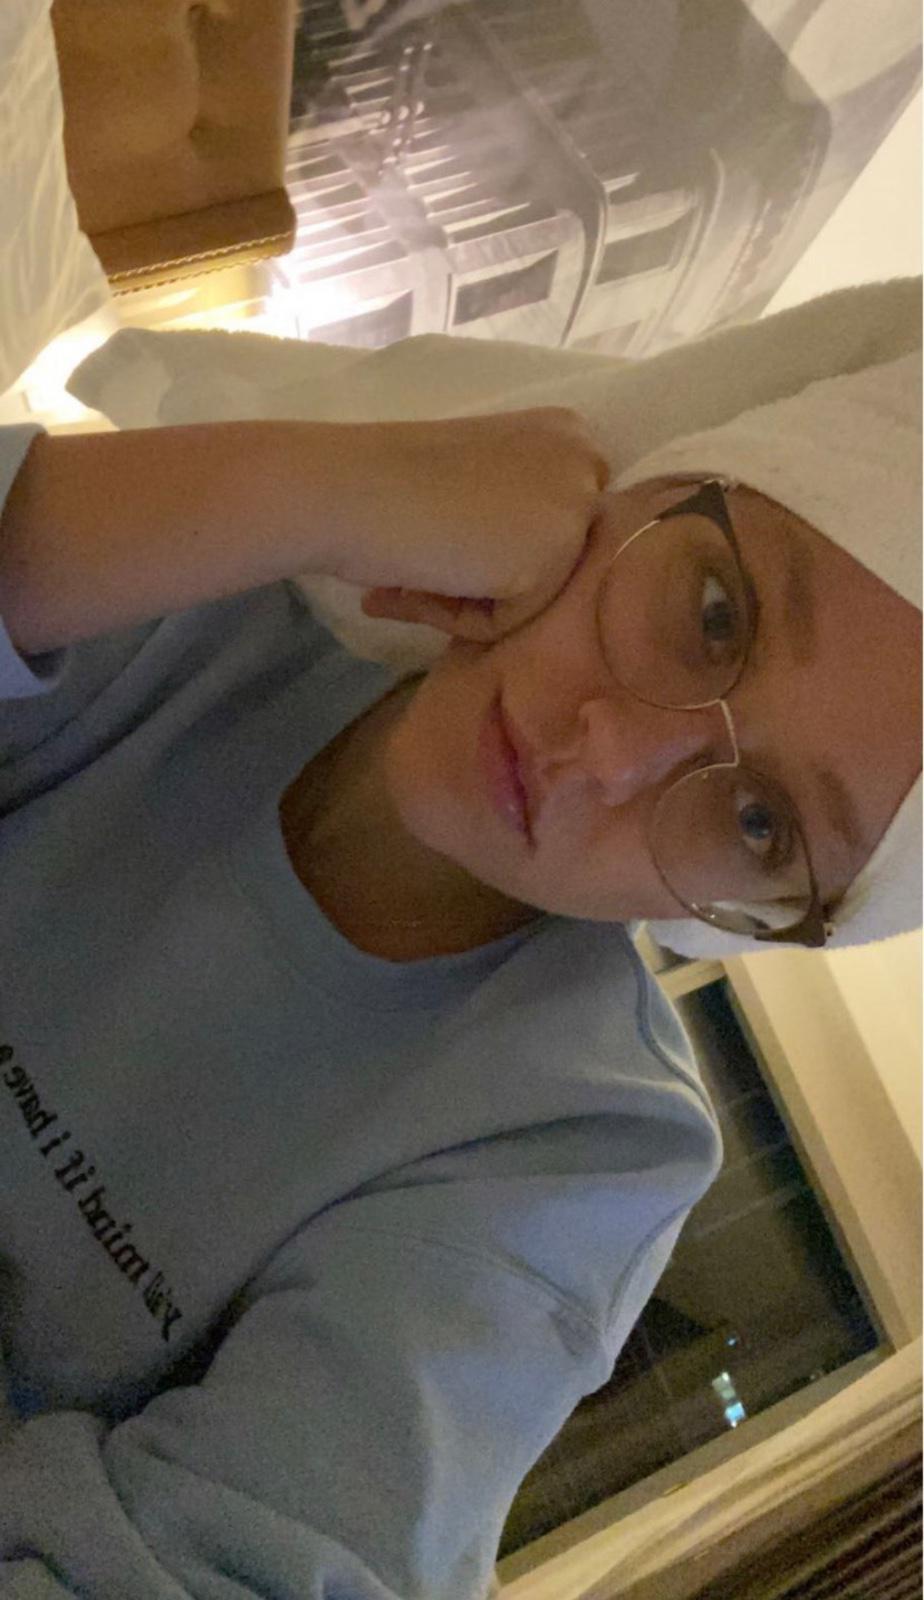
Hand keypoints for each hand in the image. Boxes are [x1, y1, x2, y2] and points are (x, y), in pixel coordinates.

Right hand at [344, 408, 609, 642]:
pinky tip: (417, 591)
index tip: (439, 545)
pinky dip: (463, 620)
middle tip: (417, 577)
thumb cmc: (388, 476)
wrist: (346, 486)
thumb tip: (517, 554)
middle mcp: (585, 461)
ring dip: (470, 603)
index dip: (494, 548)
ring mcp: (576, 506)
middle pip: (551, 562)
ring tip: (407, 586)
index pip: (553, 525)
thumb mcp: (476, 473)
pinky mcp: (554, 556)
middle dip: (488, 581)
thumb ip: (514, 506)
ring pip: (534, 595)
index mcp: (567, 433)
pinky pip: (514, 620)